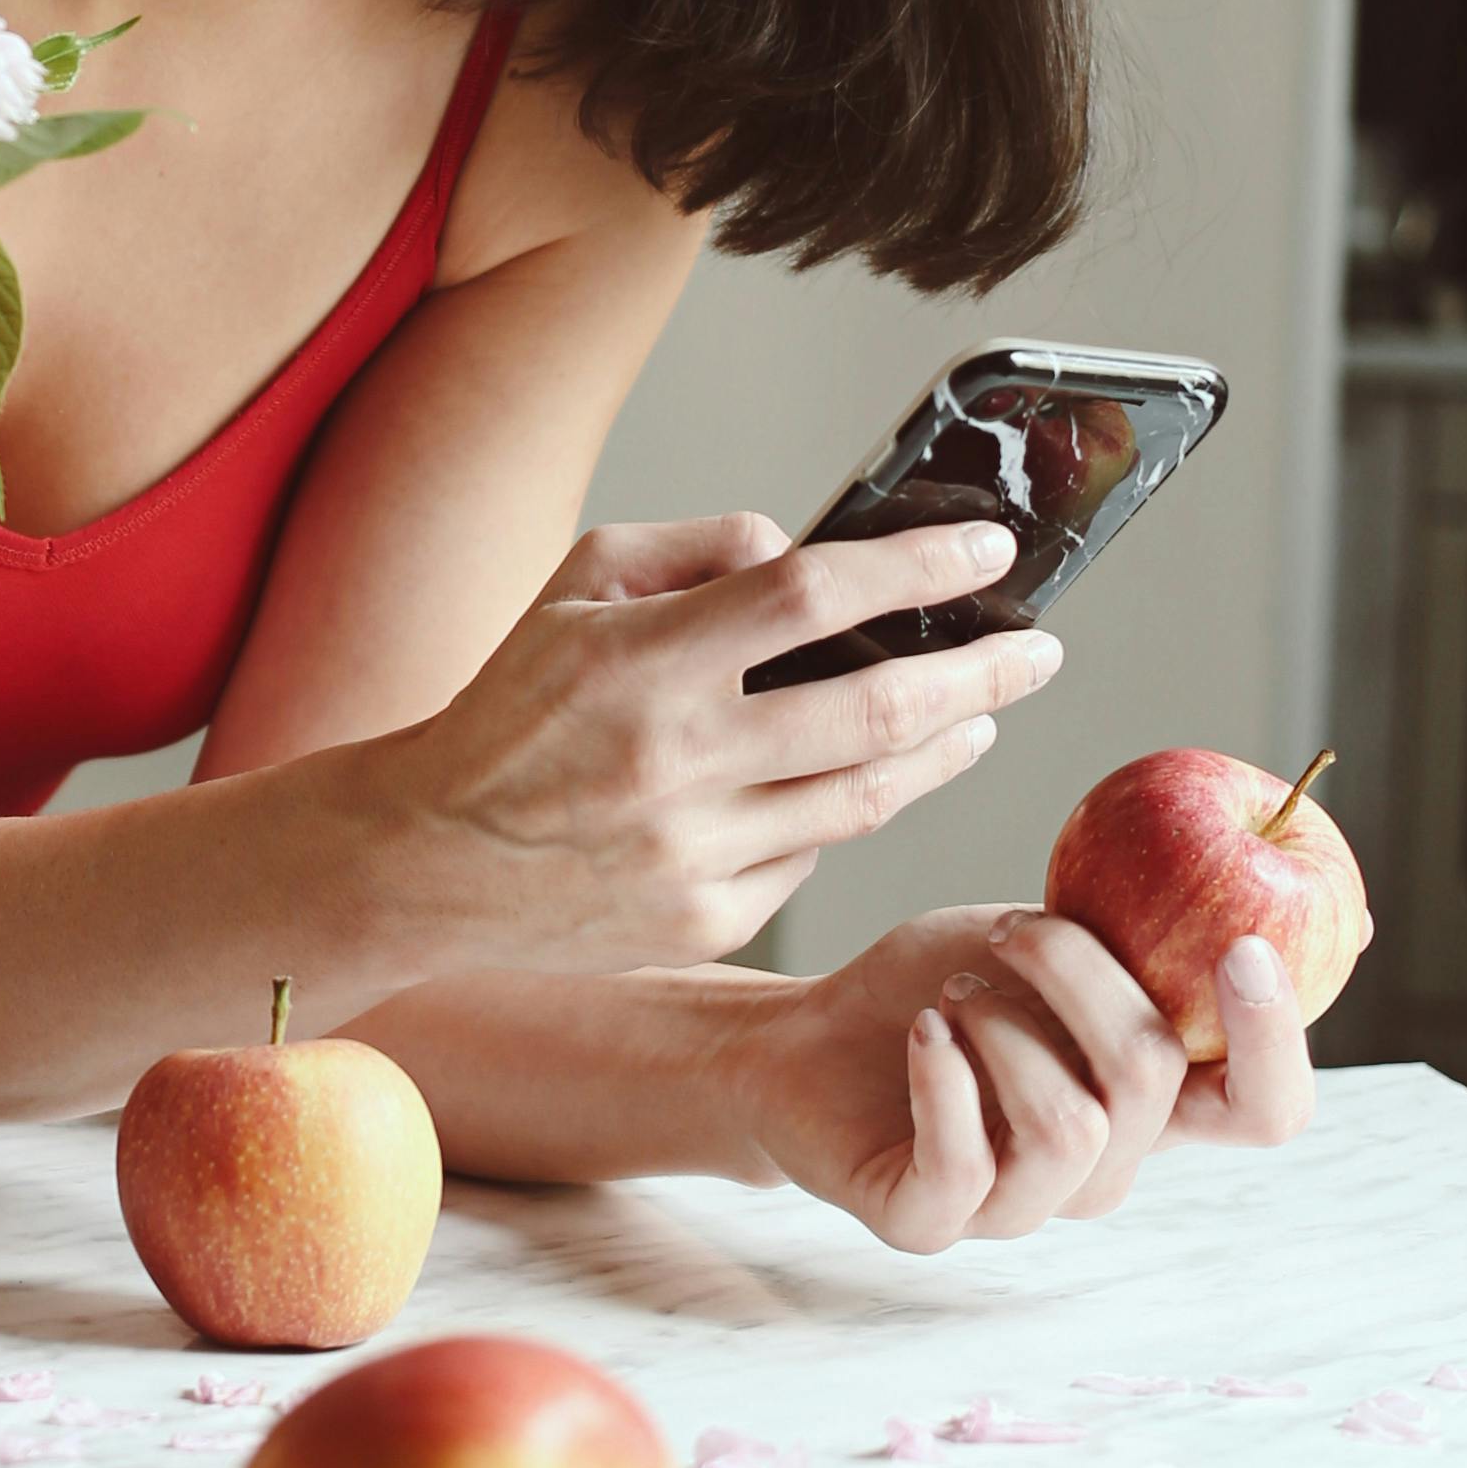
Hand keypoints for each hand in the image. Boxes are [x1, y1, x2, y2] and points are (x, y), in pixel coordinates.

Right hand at [367, 516, 1067, 979]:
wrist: (430, 860)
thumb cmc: (509, 711)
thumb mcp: (576, 587)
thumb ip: (697, 548)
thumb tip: (807, 552)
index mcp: (641, 663)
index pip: (813, 597)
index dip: (918, 570)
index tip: (988, 556)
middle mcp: (674, 764)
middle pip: (876, 708)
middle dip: (982, 672)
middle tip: (1036, 651)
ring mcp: (694, 855)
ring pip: (866, 796)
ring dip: (944, 749)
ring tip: (980, 716)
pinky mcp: (705, 920)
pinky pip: (810, 856)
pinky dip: (838, 814)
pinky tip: (841, 786)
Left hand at [730, 904, 1315, 1251]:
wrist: (801, 1037)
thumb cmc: (937, 985)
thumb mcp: (1050, 937)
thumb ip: (1150, 933)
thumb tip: (1308, 894)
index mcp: (1151, 1101)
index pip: (1266, 1109)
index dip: (1275, 1042)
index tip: (1243, 947)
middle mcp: (1102, 1166)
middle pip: (1150, 1080)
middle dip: (1081, 976)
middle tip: (1007, 934)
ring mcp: (1017, 1206)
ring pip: (1068, 1126)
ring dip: (1005, 1030)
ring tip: (952, 995)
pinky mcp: (929, 1223)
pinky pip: (966, 1166)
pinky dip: (944, 1077)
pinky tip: (920, 1032)